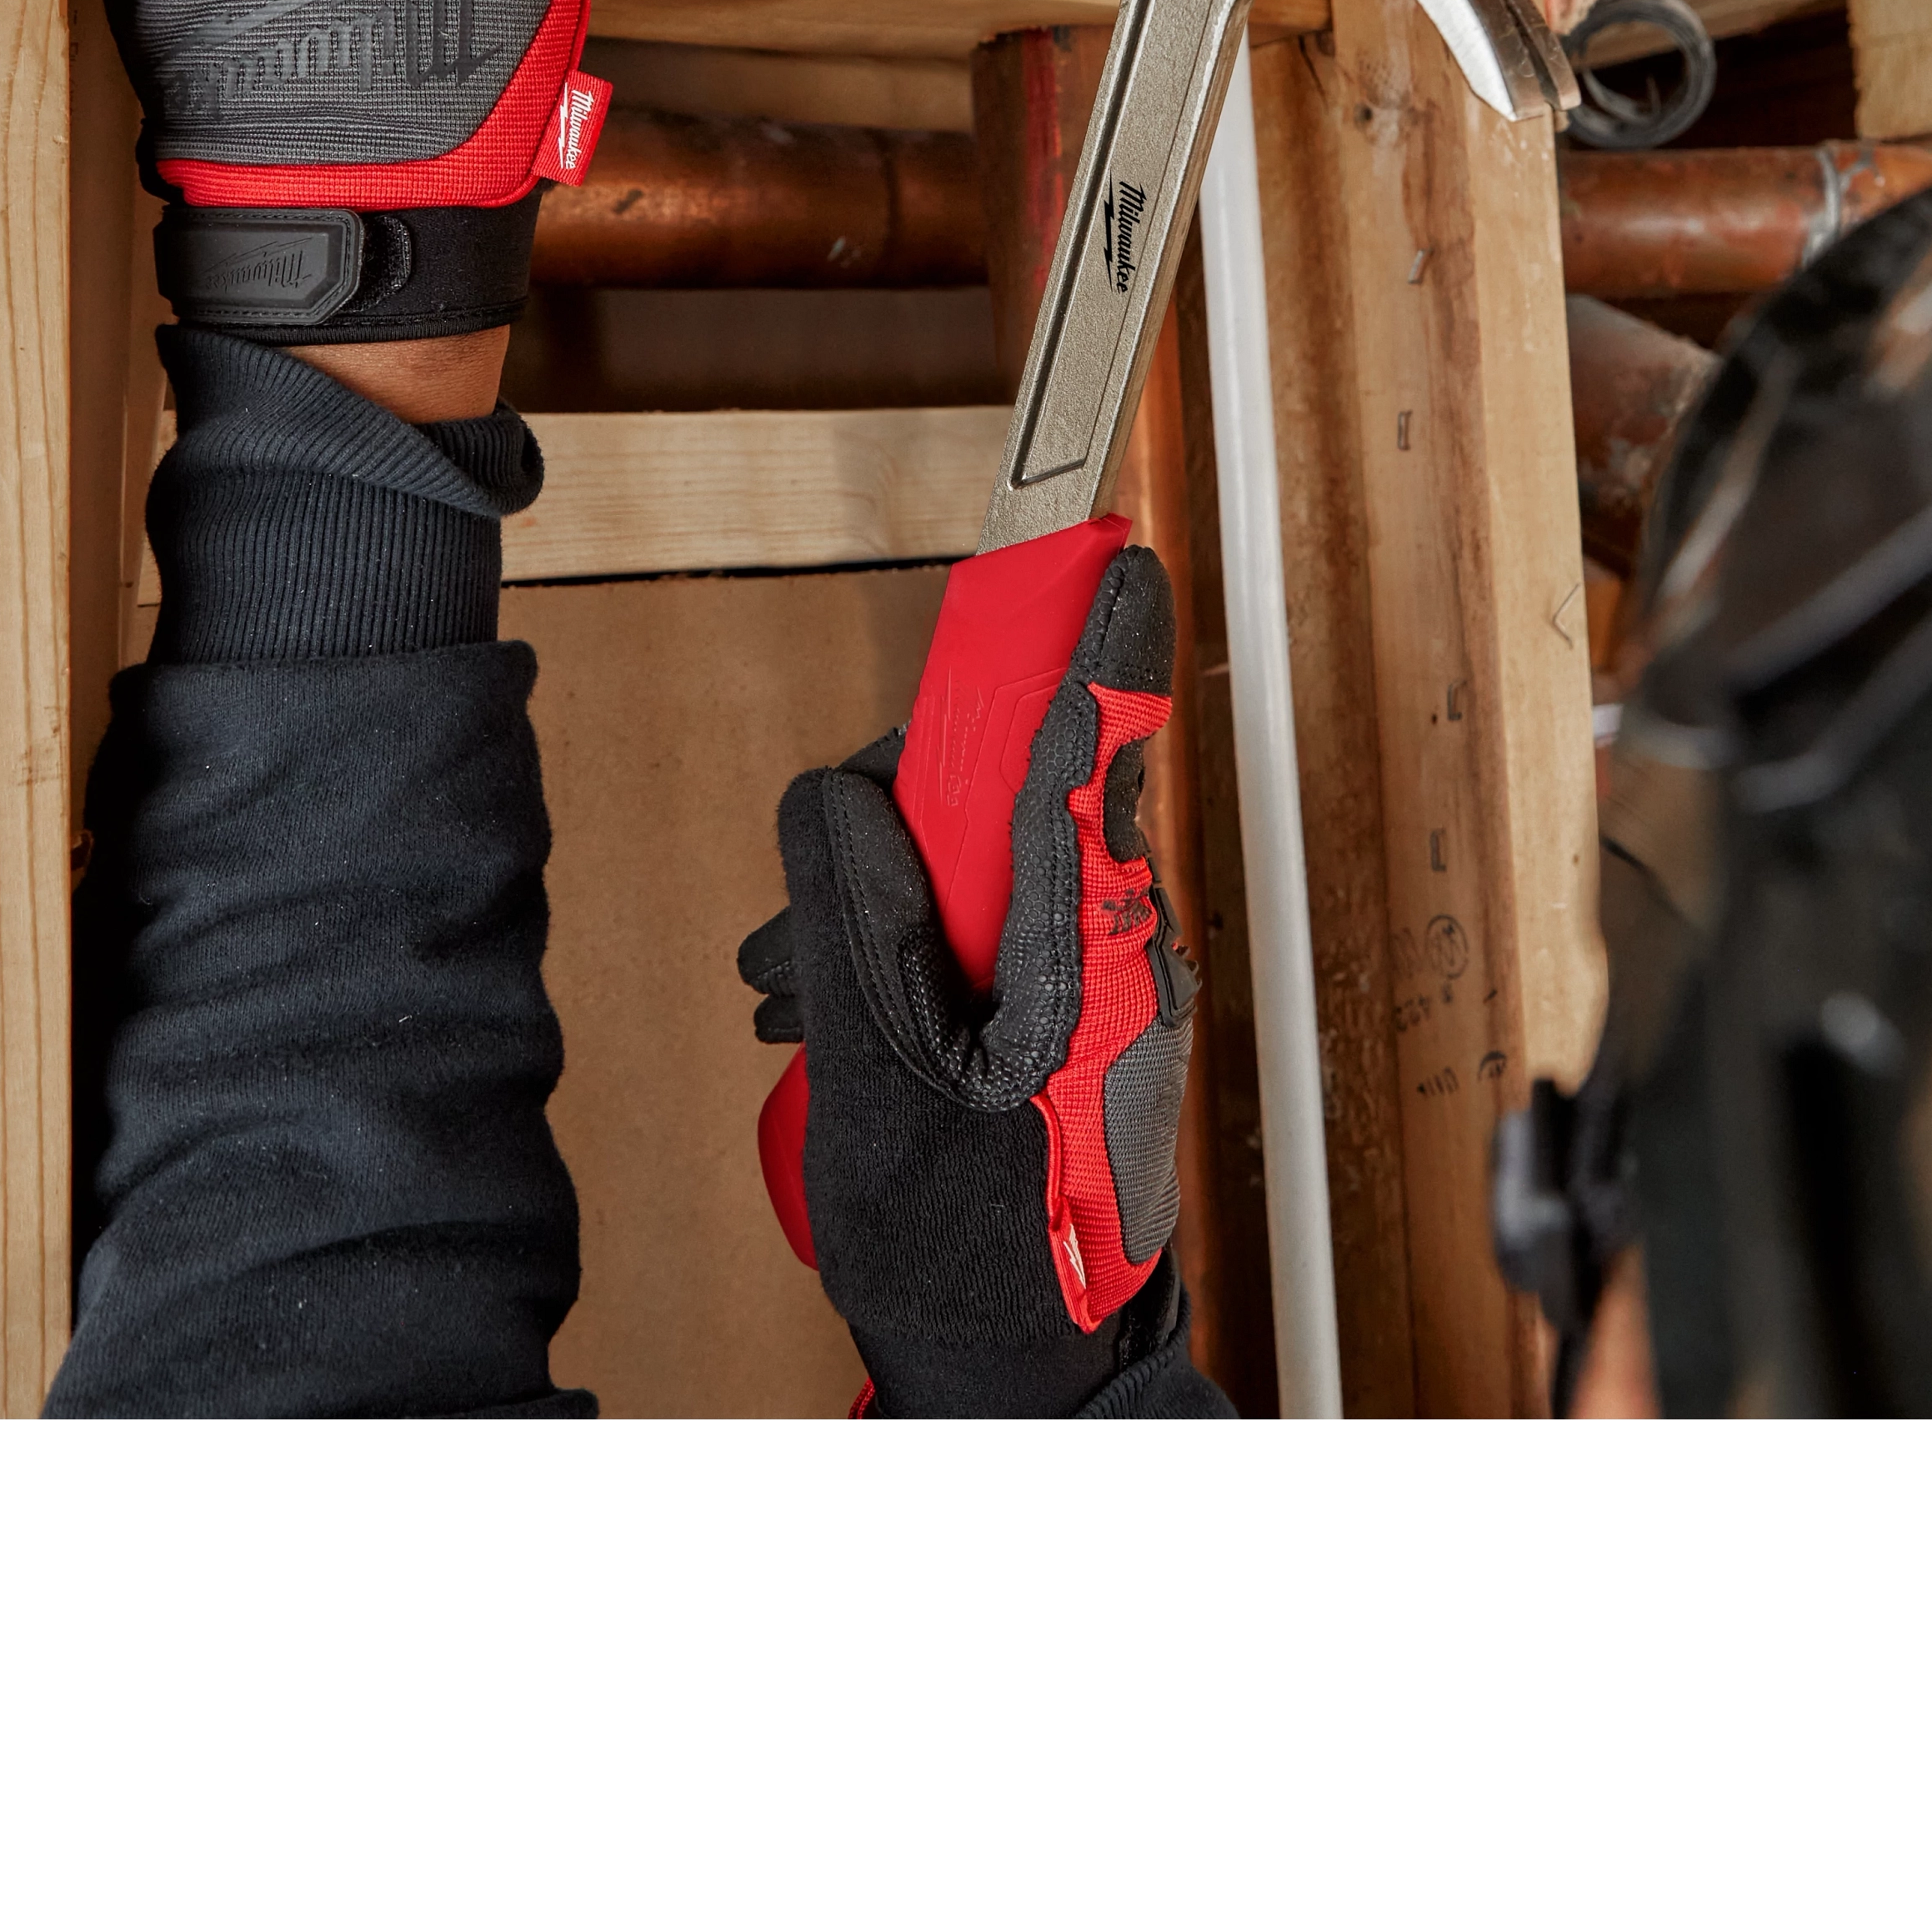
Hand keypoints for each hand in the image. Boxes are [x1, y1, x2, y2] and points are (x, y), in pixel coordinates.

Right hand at [739, 544, 1200, 1417]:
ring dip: (890, 893)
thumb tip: (836, 796)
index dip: (1086, 642)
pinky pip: (996, 915)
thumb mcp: (875, 1072)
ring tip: (815, 988)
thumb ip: (853, 911)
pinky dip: (915, 938)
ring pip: (992, 851)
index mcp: (1084, 946)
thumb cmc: (974, 1251)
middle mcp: (1117, 943)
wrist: (1029, 1377)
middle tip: (817, 906)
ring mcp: (1106, 974)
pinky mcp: (1083, 1004)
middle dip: (899, 815)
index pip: (1088, 750)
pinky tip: (849, 1004)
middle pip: (1015, 784)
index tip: (1100, 554)